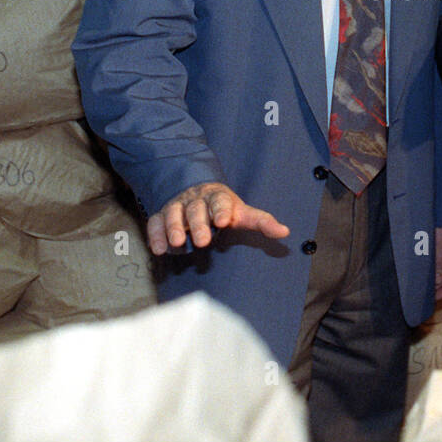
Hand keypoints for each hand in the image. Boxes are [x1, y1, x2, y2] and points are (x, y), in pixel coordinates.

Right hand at [146, 181, 289, 254]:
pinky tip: (159, 249)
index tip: (224, 221)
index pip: (221, 201)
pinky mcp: (162, 215)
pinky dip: (156, 234)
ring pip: (174, 213)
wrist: (196, 192)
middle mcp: (197, 200)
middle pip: (196, 209)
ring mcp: (178, 206)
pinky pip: (155, 222)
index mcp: (219, 197)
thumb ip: (262, 222)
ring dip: (175, 227)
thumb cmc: (223, 208)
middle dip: (199, 223)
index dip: (222, 210)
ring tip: (179, 243)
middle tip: (203, 240)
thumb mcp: (243, 213)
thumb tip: (286, 232)